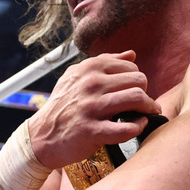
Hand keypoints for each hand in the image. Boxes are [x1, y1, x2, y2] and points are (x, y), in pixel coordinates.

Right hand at [27, 50, 161, 167]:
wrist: (41, 135)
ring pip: (137, 99)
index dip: (137, 81)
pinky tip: (136, 126)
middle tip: (143, 104)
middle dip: (146, 93)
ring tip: (146, 114)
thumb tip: (132, 54)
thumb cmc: (64, 104)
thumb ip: (106, 63)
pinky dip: (138, 127)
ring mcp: (91, 107)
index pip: (131, 68)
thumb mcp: (78, 76)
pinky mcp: (92, 131)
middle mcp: (91, 84)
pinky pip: (127, 128)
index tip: (134, 91)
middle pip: (139, 81)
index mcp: (90, 68)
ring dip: (148, 109)